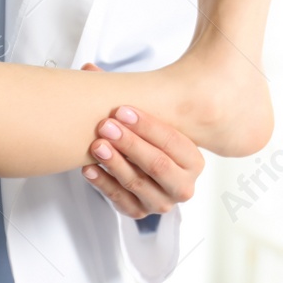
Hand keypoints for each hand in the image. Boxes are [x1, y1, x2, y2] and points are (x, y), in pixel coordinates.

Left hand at [79, 63, 204, 217]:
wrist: (144, 168)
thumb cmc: (147, 138)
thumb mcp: (145, 119)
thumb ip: (124, 93)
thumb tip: (89, 68)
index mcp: (193, 160)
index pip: (174, 142)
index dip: (147, 126)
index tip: (122, 110)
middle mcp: (183, 185)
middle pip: (158, 165)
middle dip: (131, 144)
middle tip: (106, 126)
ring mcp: (162, 202)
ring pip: (138, 184)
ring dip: (115, 163)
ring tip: (96, 145)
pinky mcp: (140, 213)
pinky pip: (121, 202)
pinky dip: (103, 184)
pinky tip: (89, 168)